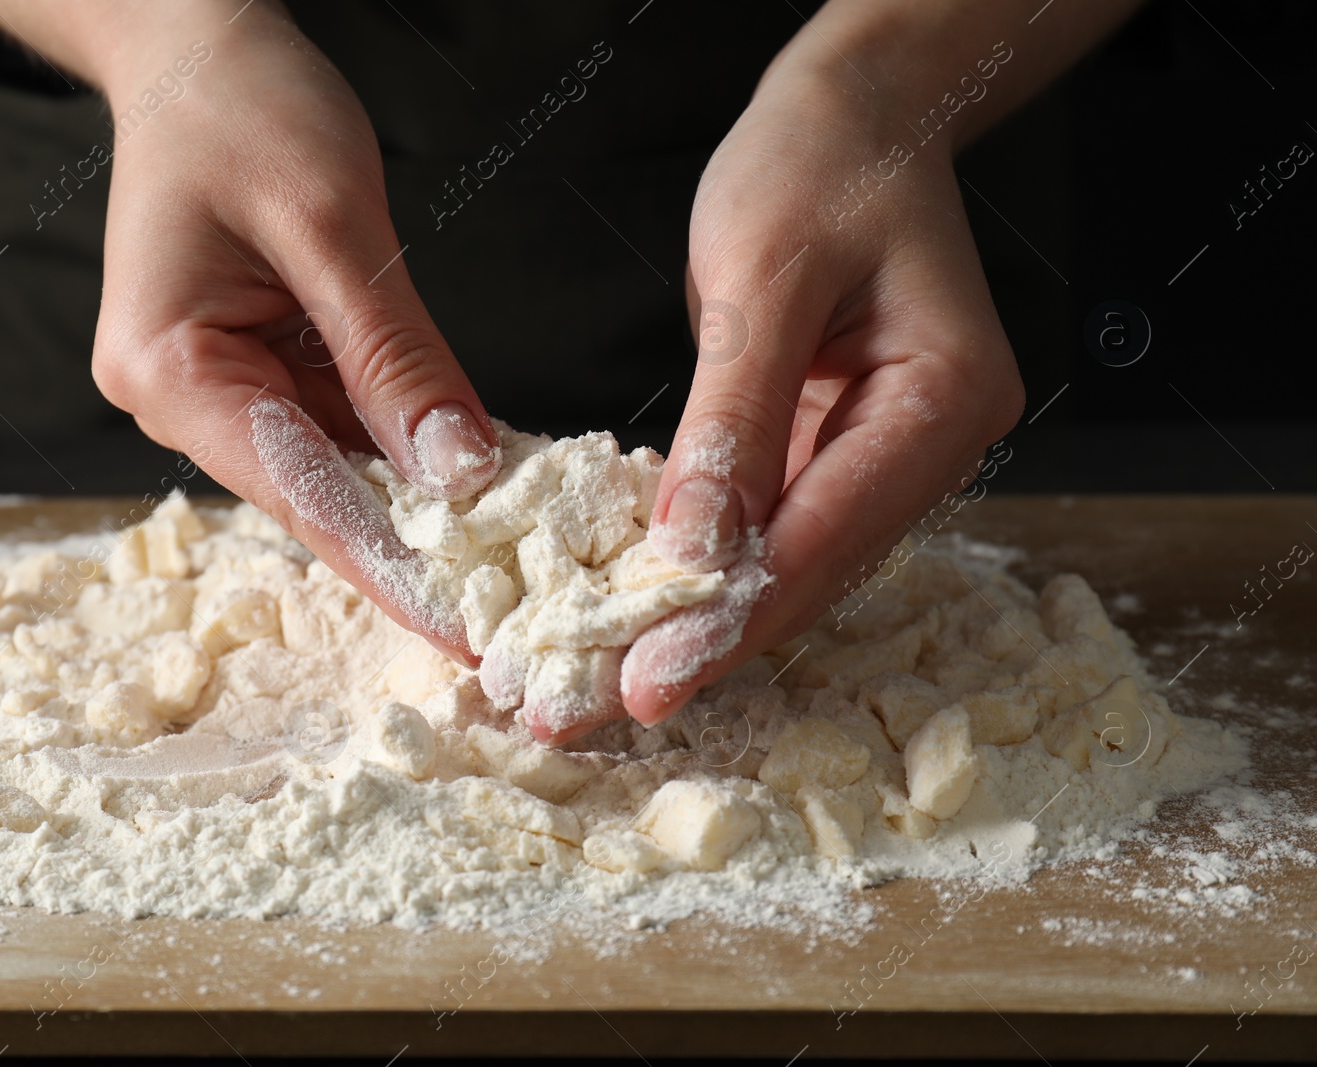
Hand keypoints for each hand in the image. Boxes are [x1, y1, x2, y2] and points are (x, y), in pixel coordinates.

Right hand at [63, 1, 498, 659]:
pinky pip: (344, 422)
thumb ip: (394, 357)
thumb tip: (457, 471)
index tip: (468, 634)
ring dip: (423, 504)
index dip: (393, 570)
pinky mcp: (259, 365)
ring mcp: (219, 385)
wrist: (192, 46)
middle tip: (512, 613)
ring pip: (338, 468)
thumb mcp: (331, 225)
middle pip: (318, 495)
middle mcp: (185, 398)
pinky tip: (479, 476)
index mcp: (171, 370)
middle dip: (418, 551)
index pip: (301, 494)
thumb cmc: (245, 106)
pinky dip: (410, 445)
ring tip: (515, 559)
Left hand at [619, 32, 1026, 723]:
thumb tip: (695, 554)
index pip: (828, 534)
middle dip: (710, 639)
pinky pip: (775, 523)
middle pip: (815, 568)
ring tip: (606, 677)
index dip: (734, 615)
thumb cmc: (817, 164)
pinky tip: (643, 605)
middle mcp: (934, 441)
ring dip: (704, 618)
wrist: (854, 115)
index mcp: (946, 397)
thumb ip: (734, 419)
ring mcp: (892, 449)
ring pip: (794, 561)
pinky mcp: (841, 445)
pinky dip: (710, 565)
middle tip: (604, 705)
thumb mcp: (764, 278)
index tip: (648, 681)